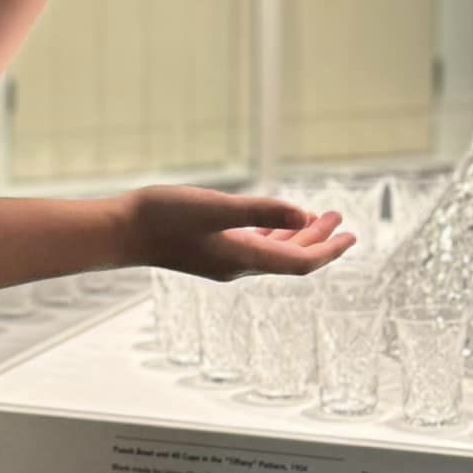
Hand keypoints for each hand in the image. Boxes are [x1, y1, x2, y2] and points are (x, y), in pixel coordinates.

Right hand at [120, 185, 357, 282]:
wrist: (121, 231)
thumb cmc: (163, 217)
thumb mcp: (217, 207)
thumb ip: (260, 210)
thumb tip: (303, 212)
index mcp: (244, 258)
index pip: (300, 261)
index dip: (329, 250)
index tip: (351, 234)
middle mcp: (238, 265)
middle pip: (291, 258)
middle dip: (319, 239)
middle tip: (341, 218)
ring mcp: (223, 259)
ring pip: (274, 251)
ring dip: (298, 234)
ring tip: (318, 215)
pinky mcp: (209, 250)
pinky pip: (254, 245)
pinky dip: (273, 232)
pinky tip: (275, 219)